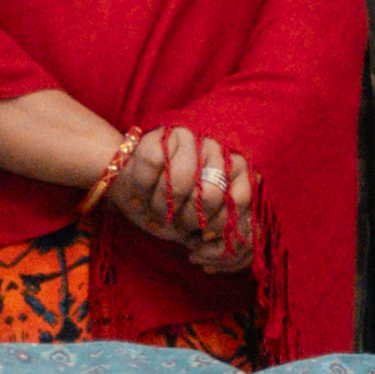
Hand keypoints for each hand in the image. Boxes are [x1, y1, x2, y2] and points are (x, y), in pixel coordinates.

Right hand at [97, 123, 258, 273]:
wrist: (132, 187)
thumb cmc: (171, 209)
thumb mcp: (200, 227)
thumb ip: (224, 231)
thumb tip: (242, 240)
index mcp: (238, 170)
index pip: (240, 199)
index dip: (221, 224)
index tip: (205, 236)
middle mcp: (219, 150)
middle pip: (211, 194)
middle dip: (190, 219)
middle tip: (176, 226)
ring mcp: (193, 138)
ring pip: (180, 180)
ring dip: (163, 206)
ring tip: (157, 213)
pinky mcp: (163, 133)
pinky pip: (153, 163)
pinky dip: (142, 187)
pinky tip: (141, 195)